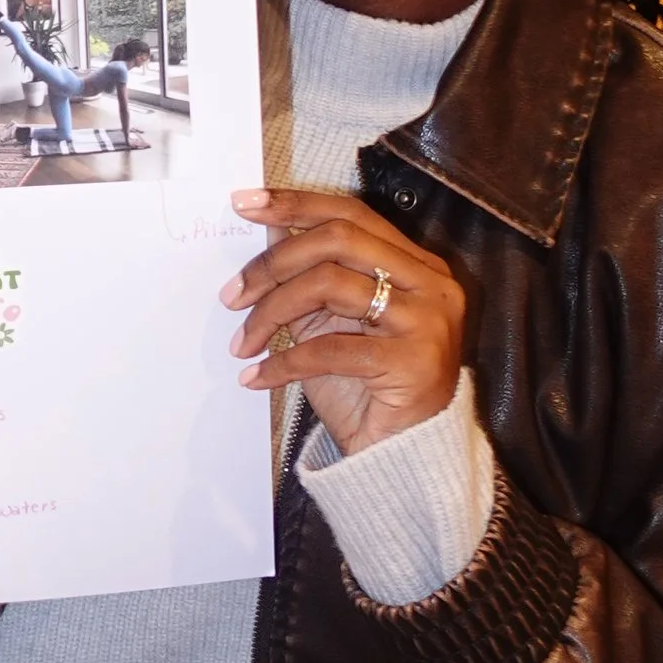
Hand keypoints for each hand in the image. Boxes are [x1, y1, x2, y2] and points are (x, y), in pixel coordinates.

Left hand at [222, 189, 464, 453]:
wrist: (402, 458)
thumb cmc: (366, 388)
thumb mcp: (331, 323)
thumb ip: (311, 275)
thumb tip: (269, 230)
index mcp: (418, 266)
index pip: (352, 215)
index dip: (296, 205)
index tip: (244, 204)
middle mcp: (431, 285)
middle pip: (338, 239)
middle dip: (274, 263)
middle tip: (231, 294)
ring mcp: (427, 322)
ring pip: (329, 285)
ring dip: (270, 313)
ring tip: (241, 343)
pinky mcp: (414, 363)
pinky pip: (329, 349)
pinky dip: (282, 362)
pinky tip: (257, 377)